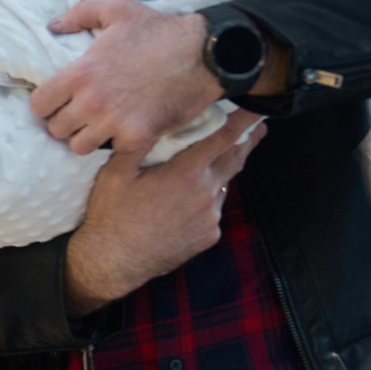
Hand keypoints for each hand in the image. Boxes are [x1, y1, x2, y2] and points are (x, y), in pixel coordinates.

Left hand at [32, 0, 219, 156]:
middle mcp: (92, 102)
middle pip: (56, 130)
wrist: (207, 54)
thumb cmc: (161, 30)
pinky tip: (123, 135)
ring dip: (87, 138)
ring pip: (80, 147)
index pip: (39, 105)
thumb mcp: (118, 9)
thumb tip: (52, 26)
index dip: (46, 104)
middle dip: (65, 123)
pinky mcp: (139, 137)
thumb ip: (80, 14)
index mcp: (81, 73)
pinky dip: (117, 147)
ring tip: (97, 127)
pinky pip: (114, 154)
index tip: (57, 102)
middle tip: (79, 116)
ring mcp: (115, 123)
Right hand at [63, 113, 266, 313]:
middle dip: (247, 142)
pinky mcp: (210, 235)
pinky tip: (180, 208)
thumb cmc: (111, 214)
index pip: (225, 138)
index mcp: (186, 172)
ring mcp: (210, 216)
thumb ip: (137, 144)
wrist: (114, 261)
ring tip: (194, 176)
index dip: (245, 121)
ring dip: (216, 176)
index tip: (259, 109)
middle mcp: (206, 193)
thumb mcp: (115, 173)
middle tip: (256, 129)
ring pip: (222, 186)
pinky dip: (204, 203)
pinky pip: (213, 211)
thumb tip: (151, 118)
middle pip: (235, 159)